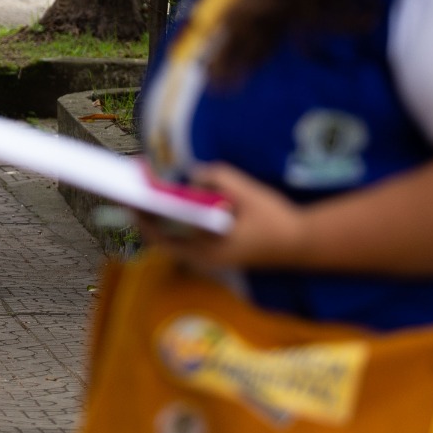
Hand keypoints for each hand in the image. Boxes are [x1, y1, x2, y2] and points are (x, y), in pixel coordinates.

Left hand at [138, 162, 309, 270]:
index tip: (132, 192)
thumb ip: (218, 178)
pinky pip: (183, 235)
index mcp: (208, 250)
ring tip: (145, 186)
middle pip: (160, 236)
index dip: (142, 214)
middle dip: (144, 211)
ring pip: (170, 236)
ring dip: (157, 214)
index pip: (161, 236)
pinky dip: (172, 218)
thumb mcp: (248, 192)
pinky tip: (169, 196)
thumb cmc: (274, 219)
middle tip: (132, 184)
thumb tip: (191, 173)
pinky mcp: (212, 250)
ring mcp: (207, 257)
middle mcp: (202, 259)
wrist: (301, 243)